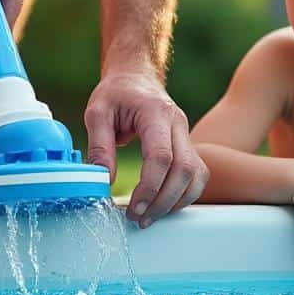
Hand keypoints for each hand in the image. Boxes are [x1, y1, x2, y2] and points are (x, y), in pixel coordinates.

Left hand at [84, 68, 206, 227]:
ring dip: (176, 201)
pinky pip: (197, 175)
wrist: (137, 76)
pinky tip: (163, 205)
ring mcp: (187, 134)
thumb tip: (104, 181)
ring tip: (149, 216)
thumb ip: (99, 146)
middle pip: (184, 170)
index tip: (133, 207)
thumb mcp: (97, 112)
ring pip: (196, 176)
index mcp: (156, 113)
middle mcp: (178, 124)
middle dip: (163, 201)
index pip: (162, 156)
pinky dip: (184, 195)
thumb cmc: (117, 93)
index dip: (150, 187)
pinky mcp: (188, 145)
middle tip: (139, 218)